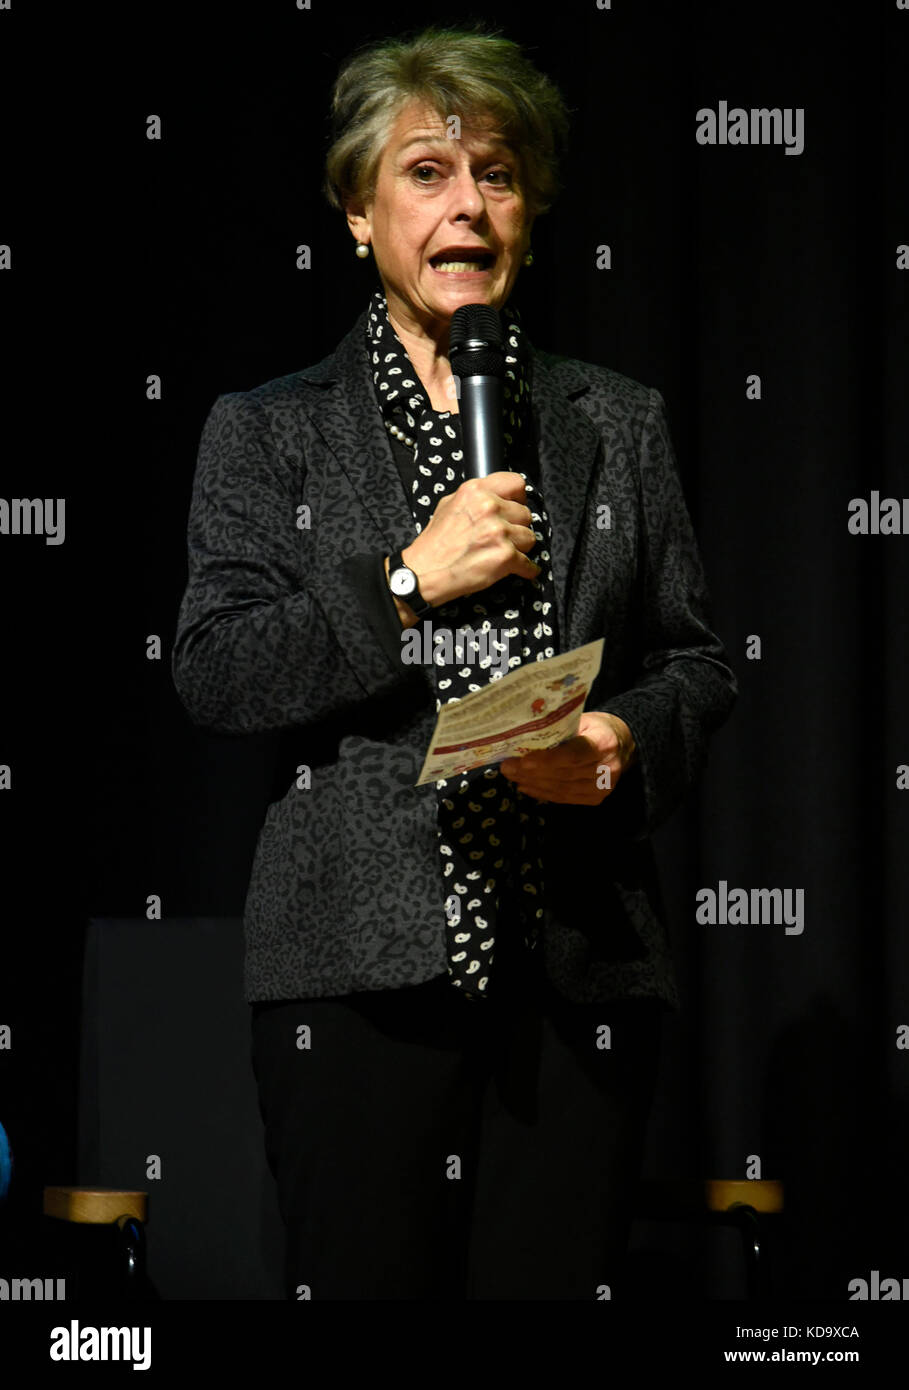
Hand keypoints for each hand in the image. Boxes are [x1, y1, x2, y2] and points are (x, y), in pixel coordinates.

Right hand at [402, 472, 540, 605]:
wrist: (424, 573)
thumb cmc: (435, 543)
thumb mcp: (448, 505)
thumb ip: (475, 497)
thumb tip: (497, 496)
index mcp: (475, 491)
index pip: (516, 483)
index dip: (519, 498)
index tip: (517, 506)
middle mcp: (489, 508)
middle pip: (525, 514)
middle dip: (517, 527)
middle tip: (503, 536)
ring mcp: (499, 532)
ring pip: (529, 537)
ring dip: (520, 547)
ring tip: (502, 552)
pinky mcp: (505, 556)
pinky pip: (528, 563)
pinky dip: (525, 569)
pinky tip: (518, 569)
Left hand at [499, 712, 636, 804]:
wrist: (622, 743)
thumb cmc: (595, 727)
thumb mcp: (581, 719)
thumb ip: (559, 729)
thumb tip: (523, 735)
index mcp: (604, 742)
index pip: (574, 754)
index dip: (548, 760)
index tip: (524, 761)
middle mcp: (607, 767)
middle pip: (564, 774)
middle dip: (532, 772)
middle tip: (507, 767)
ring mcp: (603, 786)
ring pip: (562, 789)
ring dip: (533, 784)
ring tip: (512, 776)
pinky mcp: (597, 798)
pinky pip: (565, 798)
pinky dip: (543, 793)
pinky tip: (526, 786)